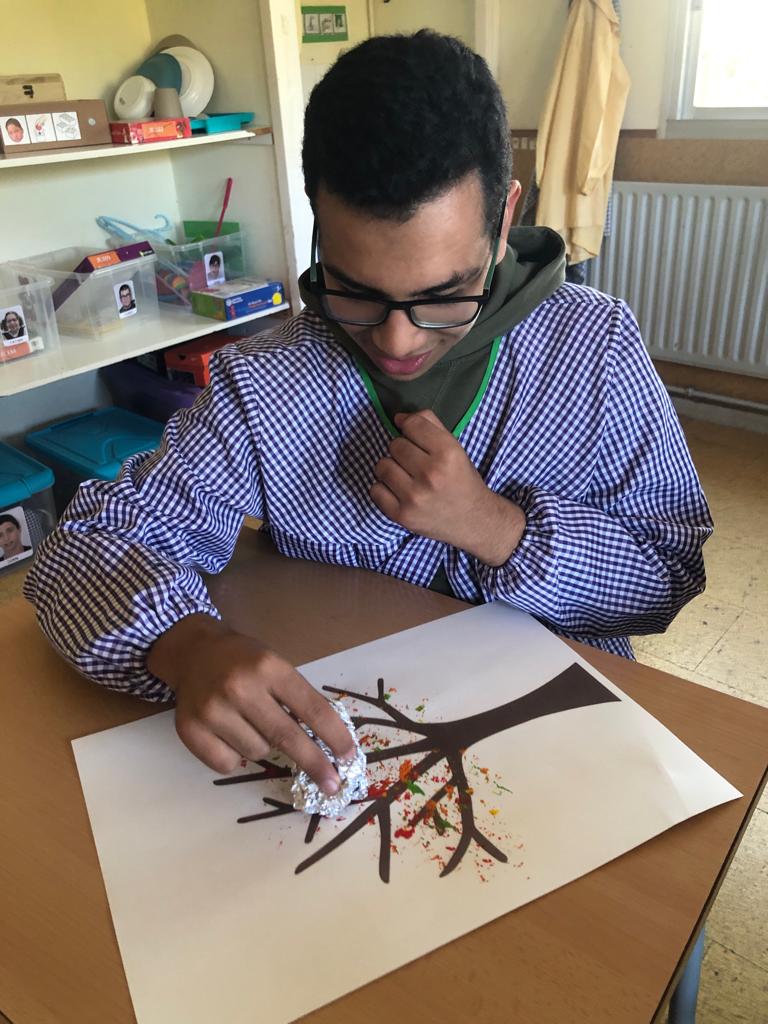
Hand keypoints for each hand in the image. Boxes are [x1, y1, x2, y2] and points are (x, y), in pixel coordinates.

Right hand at [147, 615, 354, 792]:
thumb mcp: (276, 665)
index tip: (349, 757)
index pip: (312, 709)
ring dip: (264, 746)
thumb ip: (298, 698)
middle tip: (333, 784)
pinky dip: (235, 757)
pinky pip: (229, 764)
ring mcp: (212, 710)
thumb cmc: (244, 660)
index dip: (335, 737)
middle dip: (315, 764)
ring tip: (250, 722)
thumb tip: (329, 743)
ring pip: (259, 753)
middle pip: (288, 737)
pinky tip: (229, 733)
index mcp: (269, 667)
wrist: (194, 652)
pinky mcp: (190, 731)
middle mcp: (240, 688)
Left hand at [371, 409, 525, 566]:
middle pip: (395, 445)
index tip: (415, 438)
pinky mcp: (402, 515)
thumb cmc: (462, 480)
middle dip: (402, 450)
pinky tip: (399, 492)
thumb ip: (430, 425)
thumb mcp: (455, 448)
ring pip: (382, 466)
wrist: (473, 520)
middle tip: (415, 463)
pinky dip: (383, 489)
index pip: (412, 425)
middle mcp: (431, 474)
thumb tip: (399, 418)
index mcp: (448, 454)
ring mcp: (414, 497)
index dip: (410, 428)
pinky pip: (375, 490)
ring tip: (406, 477)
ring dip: (390, 469)